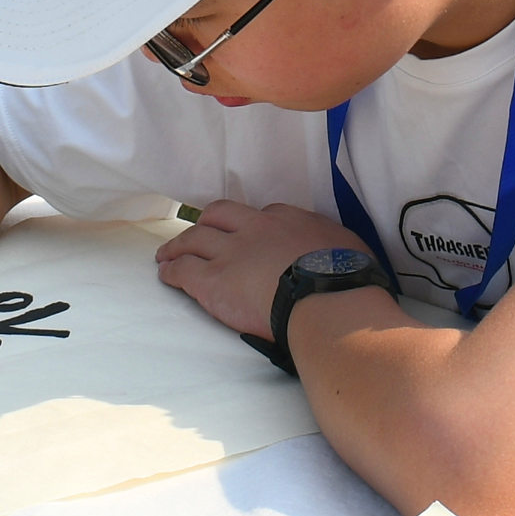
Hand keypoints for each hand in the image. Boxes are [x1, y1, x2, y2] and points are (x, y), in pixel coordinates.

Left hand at [152, 198, 361, 351]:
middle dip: (206, 223)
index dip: (251, 225)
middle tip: (197, 232)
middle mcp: (255, 229)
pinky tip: (166, 274)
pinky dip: (172, 270)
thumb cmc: (347, 279)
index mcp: (289, 220)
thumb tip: (339, 255)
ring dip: (178, 245)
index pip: (263, 215)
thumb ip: (333, 245)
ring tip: (167, 254)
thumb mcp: (349, 247)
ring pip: (194, 239)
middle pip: (219, 215)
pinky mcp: (213, 280)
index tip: (248, 236)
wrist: (326, 301)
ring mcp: (230, 252)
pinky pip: (183, 270)